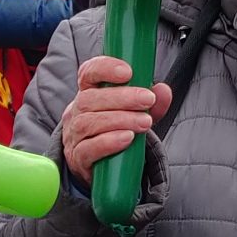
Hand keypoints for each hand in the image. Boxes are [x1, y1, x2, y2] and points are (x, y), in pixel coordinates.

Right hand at [59, 55, 170, 183]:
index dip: (105, 68)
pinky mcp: (77, 158)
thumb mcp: (137, 114)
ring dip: (120, 120)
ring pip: (89, 122)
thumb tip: (163, 91)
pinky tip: (127, 138)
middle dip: (122, 97)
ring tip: (144, 122)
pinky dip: (108, 142)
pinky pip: (88, 149)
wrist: (104, 168)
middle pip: (90, 98)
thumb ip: (151, 103)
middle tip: (148, 99)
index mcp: (89, 92)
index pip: (89, 72)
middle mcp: (76, 111)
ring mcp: (74, 135)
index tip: (128, 72)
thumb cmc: (118, 132)